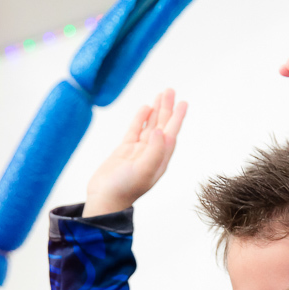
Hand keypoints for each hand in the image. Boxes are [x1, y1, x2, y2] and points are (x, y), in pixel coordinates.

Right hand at [83, 89, 187, 216]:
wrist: (105, 199)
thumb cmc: (125, 189)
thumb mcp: (143, 171)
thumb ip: (154, 151)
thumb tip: (160, 131)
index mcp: (160, 159)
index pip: (171, 133)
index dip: (177, 117)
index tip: (183, 102)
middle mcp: (152, 153)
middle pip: (163, 126)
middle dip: (167, 108)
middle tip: (170, 91)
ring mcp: (138, 151)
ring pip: (150, 125)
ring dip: (156, 110)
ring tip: (161, 94)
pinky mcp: (125, 150)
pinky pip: (135, 129)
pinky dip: (140, 118)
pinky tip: (145, 108)